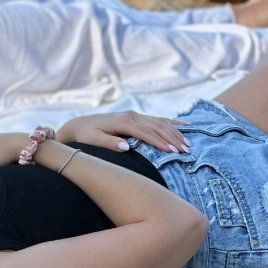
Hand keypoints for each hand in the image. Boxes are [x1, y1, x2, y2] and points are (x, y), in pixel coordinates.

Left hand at [56, 112, 189, 154]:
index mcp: (122, 122)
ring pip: (160, 122)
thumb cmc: (85, 136)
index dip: (160, 142)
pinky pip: (158, 119)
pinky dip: (172, 123)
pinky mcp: (136, 117)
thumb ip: (108, 143)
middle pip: (157, 126)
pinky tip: (186, 127)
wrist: (79, 125)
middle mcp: (131, 116)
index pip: (145, 132)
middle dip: (173, 138)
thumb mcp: (93, 140)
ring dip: (175, 132)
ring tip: (188, 144)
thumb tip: (126, 147)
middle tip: (186, 151)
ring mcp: (134, 115)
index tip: (173, 151)